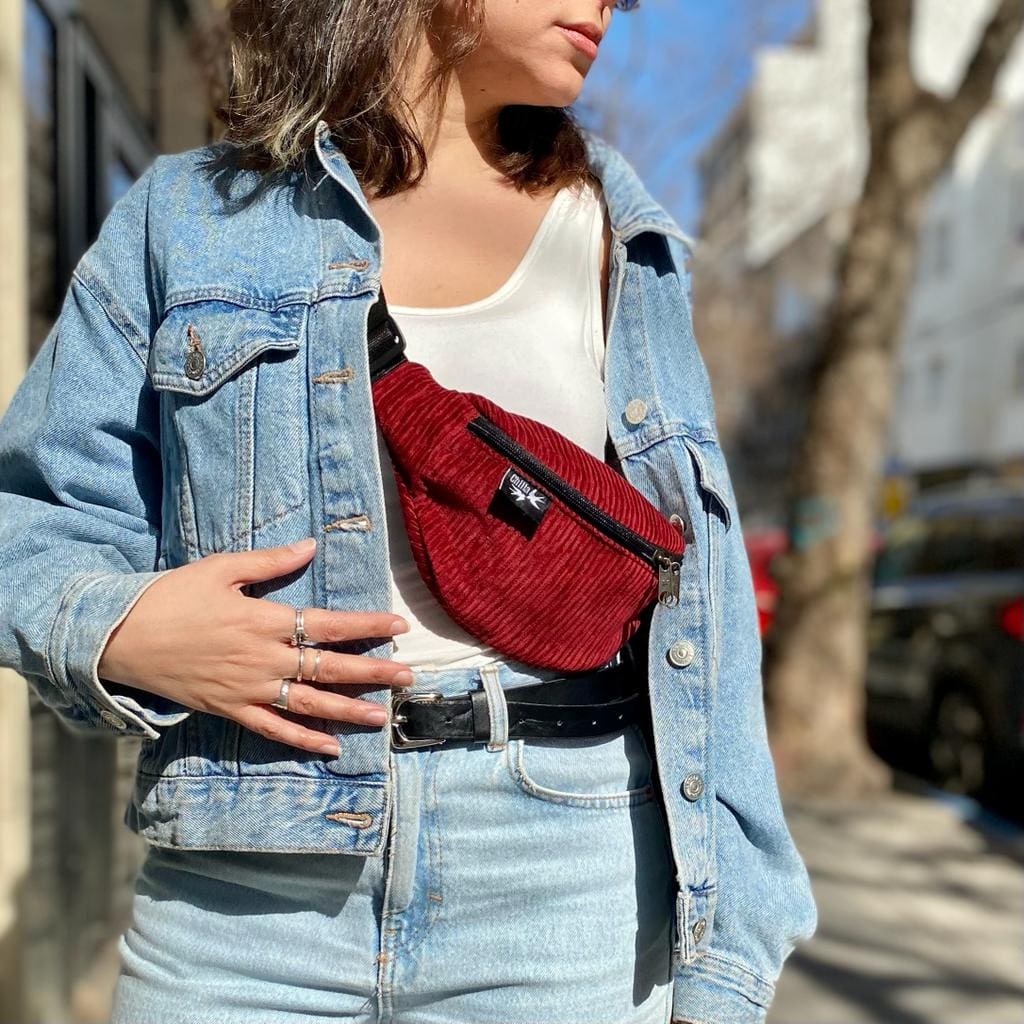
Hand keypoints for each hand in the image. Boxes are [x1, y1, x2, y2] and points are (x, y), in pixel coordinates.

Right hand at [98, 537, 412, 754]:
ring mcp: (248, 689)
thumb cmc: (171, 596)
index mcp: (265, 620)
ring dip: (347, 710)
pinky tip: (331, 748)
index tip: (398, 626)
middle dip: (373, 672)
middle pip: (329, 667)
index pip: (328, 624)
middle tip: (408, 677)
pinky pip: (272, 730)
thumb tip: (311, 545)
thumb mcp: (220, 568)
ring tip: (381, 716)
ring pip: (309, 703)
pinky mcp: (229, 710)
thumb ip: (270, 561)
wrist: (119, 637)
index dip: (366, 625)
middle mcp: (264, 658)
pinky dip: (302, 741)